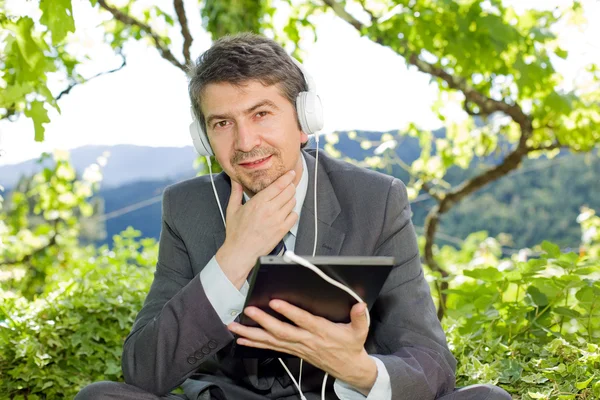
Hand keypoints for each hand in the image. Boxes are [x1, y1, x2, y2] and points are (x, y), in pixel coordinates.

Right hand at [216, 170, 297, 288]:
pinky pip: (294, 216)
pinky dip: (292, 212)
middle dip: (289, 187)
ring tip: (284, 201)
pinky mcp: (282, 230)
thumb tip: (235, 179)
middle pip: (289, 191)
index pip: (278, 185)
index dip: (287, 177)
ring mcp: (278, 220)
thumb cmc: (236, 232)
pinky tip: (285, 213)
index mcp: (258, 202)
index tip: (291, 173)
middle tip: (287, 186)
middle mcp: (270, 209)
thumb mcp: (232, 209)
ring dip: (290, 199)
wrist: (240, 252)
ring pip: (292, 202)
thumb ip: (235, 192)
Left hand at [227, 300, 377, 394]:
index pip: (303, 321)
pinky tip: (242, 339)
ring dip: (252, 334)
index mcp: (321, 332)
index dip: (289, 312)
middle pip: (281, 331)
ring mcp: (297, 347)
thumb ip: (360, 317)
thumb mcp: (360, 331)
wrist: (348, 368)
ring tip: (235, 326)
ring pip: (271, 340)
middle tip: (248, 311)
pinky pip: (271, 347)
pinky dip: (255, 343)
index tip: (275, 302)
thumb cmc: (351, 346)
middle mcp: (306, 340)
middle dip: (263, 321)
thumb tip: (360, 305)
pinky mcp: (293, 351)